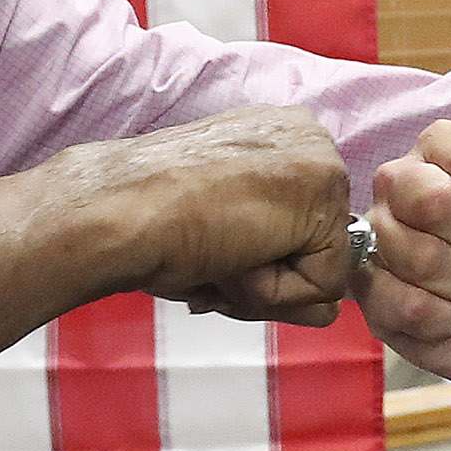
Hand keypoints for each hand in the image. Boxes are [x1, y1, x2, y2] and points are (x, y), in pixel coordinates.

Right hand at [54, 106, 357, 326]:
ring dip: (268, 286)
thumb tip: (330, 312)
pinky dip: (275, 291)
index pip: (303, 231)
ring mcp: (321, 162)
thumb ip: (280, 269)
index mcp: (281, 139)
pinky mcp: (324, 193)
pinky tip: (233, 256)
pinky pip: (322, 285)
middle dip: (268, 277)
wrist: (119, 212)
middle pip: (319, 250)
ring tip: (220, 256)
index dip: (259, 262)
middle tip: (214, 258)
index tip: (214, 247)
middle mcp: (308, 139)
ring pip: (323, 271)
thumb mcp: (224, 239)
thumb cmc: (150, 221)